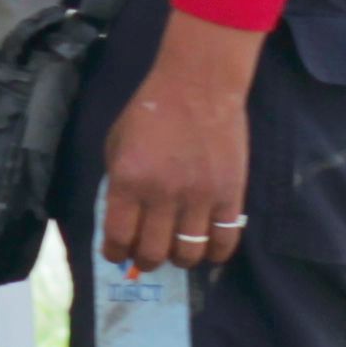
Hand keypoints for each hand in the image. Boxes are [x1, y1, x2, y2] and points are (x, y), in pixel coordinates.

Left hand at [98, 25, 262, 277]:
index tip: (118, 253)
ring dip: (179, 259)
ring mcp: (199, 197)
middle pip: (153, 254)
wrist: (199, 85)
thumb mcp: (117, 143)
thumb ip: (118, 183)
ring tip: (177, 249)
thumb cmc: (152, 111)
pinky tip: (207, 246)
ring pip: (188, 253)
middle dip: (145, 261)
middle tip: (147, 255)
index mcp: (128, 180)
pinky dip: (214, 253)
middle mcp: (162, 194)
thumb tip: (122, 222)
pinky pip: (224, 241)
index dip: (115, 253)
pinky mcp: (230, 195)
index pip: (118, 237)